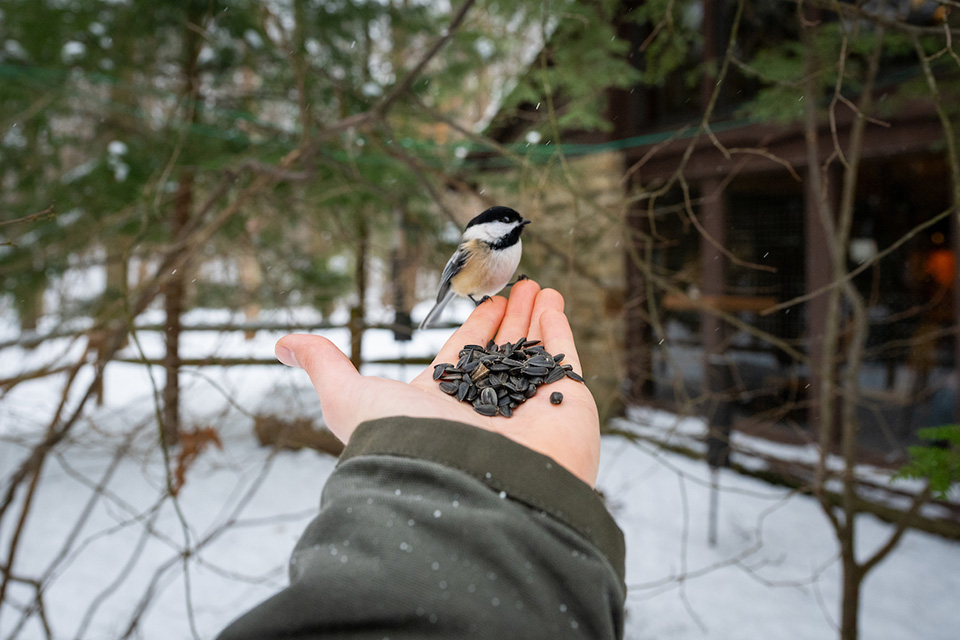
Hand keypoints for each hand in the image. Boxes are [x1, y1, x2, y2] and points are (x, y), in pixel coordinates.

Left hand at [274, 279, 600, 485]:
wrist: (466, 489)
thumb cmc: (404, 445)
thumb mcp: (350, 398)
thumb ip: (324, 366)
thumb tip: (281, 342)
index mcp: (442, 406)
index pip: (462, 356)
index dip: (474, 327)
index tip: (487, 301)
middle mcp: (486, 409)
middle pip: (501, 352)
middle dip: (509, 319)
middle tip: (518, 286)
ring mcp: (527, 410)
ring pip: (533, 353)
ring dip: (536, 318)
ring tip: (540, 286)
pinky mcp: (564, 409)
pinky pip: (563, 360)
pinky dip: (560, 330)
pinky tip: (554, 301)